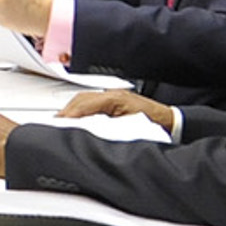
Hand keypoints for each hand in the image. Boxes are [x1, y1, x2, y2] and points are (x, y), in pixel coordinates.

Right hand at [59, 90, 179, 131]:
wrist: (170, 123)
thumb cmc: (155, 126)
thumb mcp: (129, 132)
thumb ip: (106, 130)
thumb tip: (85, 132)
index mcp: (115, 99)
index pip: (84, 104)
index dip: (70, 115)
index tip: (59, 124)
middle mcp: (112, 94)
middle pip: (80, 99)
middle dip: (66, 112)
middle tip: (54, 125)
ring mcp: (113, 96)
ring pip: (84, 100)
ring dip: (71, 111)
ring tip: (60, 124)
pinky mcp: (114, 102)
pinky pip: (91, 103)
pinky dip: (80, 111)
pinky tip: (75, 120)